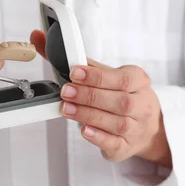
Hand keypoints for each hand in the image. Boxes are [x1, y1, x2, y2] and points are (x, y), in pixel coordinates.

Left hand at [30, 30, 170, 166]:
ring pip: (117, 123)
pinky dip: (99, 137)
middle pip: (119, 101)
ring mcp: (136, 128)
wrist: (145, 126)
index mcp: (138, 80)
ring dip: (89, 115)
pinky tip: (84, 130)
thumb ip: (75, 59)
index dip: (97, 76)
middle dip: (89, 96)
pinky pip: (116, 143)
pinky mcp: (127, 147)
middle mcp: (142, 104)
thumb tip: (38, 38)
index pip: (122, 78)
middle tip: (66, 92)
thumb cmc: (120, 94)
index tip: (75, 73)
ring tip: (67, 109)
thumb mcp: (104, 74)